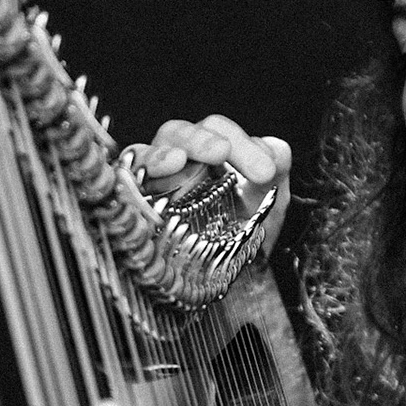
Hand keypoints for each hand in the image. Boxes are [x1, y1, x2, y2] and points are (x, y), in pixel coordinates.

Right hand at [128, 115, 291, 253]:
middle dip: (200, 141)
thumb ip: (277, 166)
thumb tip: (273, 152)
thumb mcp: (272, 198)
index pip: (217, 130)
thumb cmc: (249, 228)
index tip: (265, 171)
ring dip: (162, 154)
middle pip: (179, 133)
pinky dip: (139, 177)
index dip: (241, 144)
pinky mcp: (138, 205)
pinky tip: (157, 176)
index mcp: (210, 149)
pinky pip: (128, 182)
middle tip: (221, 152)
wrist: (238, 275)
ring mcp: (154, 181)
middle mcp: (179, 160)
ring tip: (179, 160)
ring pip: (147, 152)